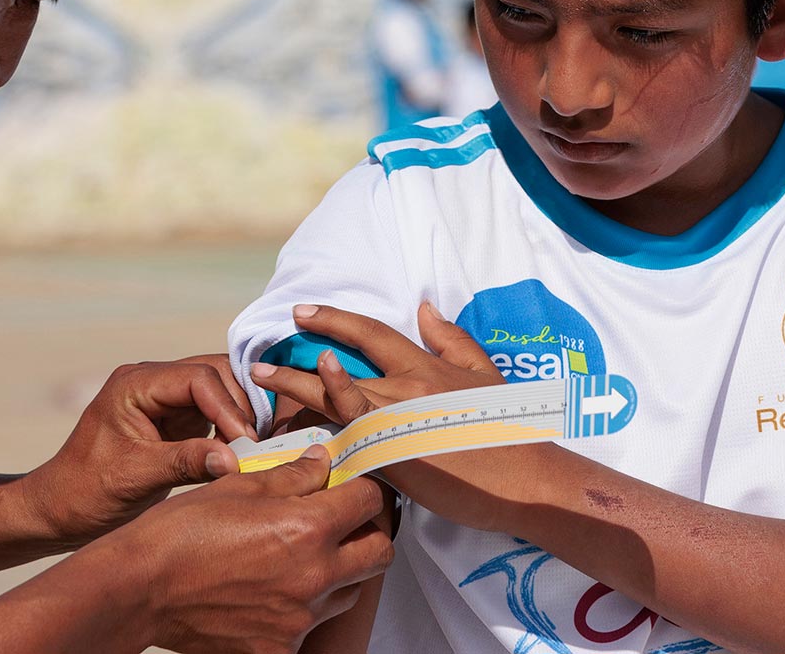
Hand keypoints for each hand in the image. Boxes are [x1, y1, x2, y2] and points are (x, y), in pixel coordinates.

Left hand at [10, 356, 257, 547]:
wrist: (60, 510)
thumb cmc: (85, 492)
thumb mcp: (134, 478)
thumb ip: (184, 462)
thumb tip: (235, 460)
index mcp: (134, 384)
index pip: (197, 378)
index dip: (227, 407)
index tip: (245, 444)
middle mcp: (151, 382)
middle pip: (215, 374)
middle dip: (239, 408)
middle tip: (255, 447)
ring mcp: (165, 399)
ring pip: (221, 390)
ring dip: (239, 417)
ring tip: (251, 452)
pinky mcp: (175, 419)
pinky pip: (215, 412)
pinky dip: (232, 429)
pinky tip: (242, 453)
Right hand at [92, 445, 394, 653]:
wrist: (138, 590)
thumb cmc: (180, 532)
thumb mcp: (238, 487)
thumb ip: (292, 476)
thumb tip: (323, 462)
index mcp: (307, 528)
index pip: (370, 501)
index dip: (364, 488)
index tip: (353, 487)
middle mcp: (313, 577)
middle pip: (379, 552)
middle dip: (368, 531)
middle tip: (343, 522)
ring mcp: (298, 619)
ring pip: (349, 591)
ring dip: (338, 572)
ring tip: (301, 558)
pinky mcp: (279, 649)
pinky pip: (310, 626)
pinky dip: (300, 610)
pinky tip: (271, 593)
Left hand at [250, 304, 541, 528]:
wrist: (525, 478)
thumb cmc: (508, 428)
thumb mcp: (485, 373)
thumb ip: (451, 340)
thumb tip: (423, 307)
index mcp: (426, 367)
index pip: (371, 333)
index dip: (334, 320)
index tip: (301, 312)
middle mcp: (405, 389)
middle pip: (339, 367)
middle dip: (296, 361)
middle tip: (259, 357)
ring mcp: (395, 424)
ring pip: (334, 402)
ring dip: (294, 391)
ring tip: (261, 382)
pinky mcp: (393, 461)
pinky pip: (345, 442)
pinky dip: (317, 434)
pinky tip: (290, 428)